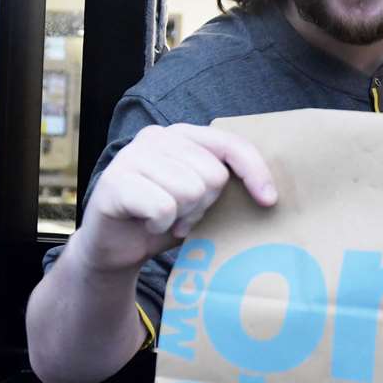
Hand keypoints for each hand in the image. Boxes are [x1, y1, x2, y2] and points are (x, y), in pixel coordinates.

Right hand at [74, 123, 276, 273]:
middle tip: (183, 215)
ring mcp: (132, 156)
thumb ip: (222, 184)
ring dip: (181, 217)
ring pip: (190, 191)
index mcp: (182, 134)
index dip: (255, 172)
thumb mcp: (199, 198)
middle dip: (203, 206)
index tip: (268, 200)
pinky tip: (147, 223)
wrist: (112, 247)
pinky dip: (160, 225)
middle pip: (213, 176)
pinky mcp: (115, 181)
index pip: (231, 145)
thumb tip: (270, 193)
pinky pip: (164, 208)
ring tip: (165, 218)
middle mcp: (156, 136)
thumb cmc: (162, 219)